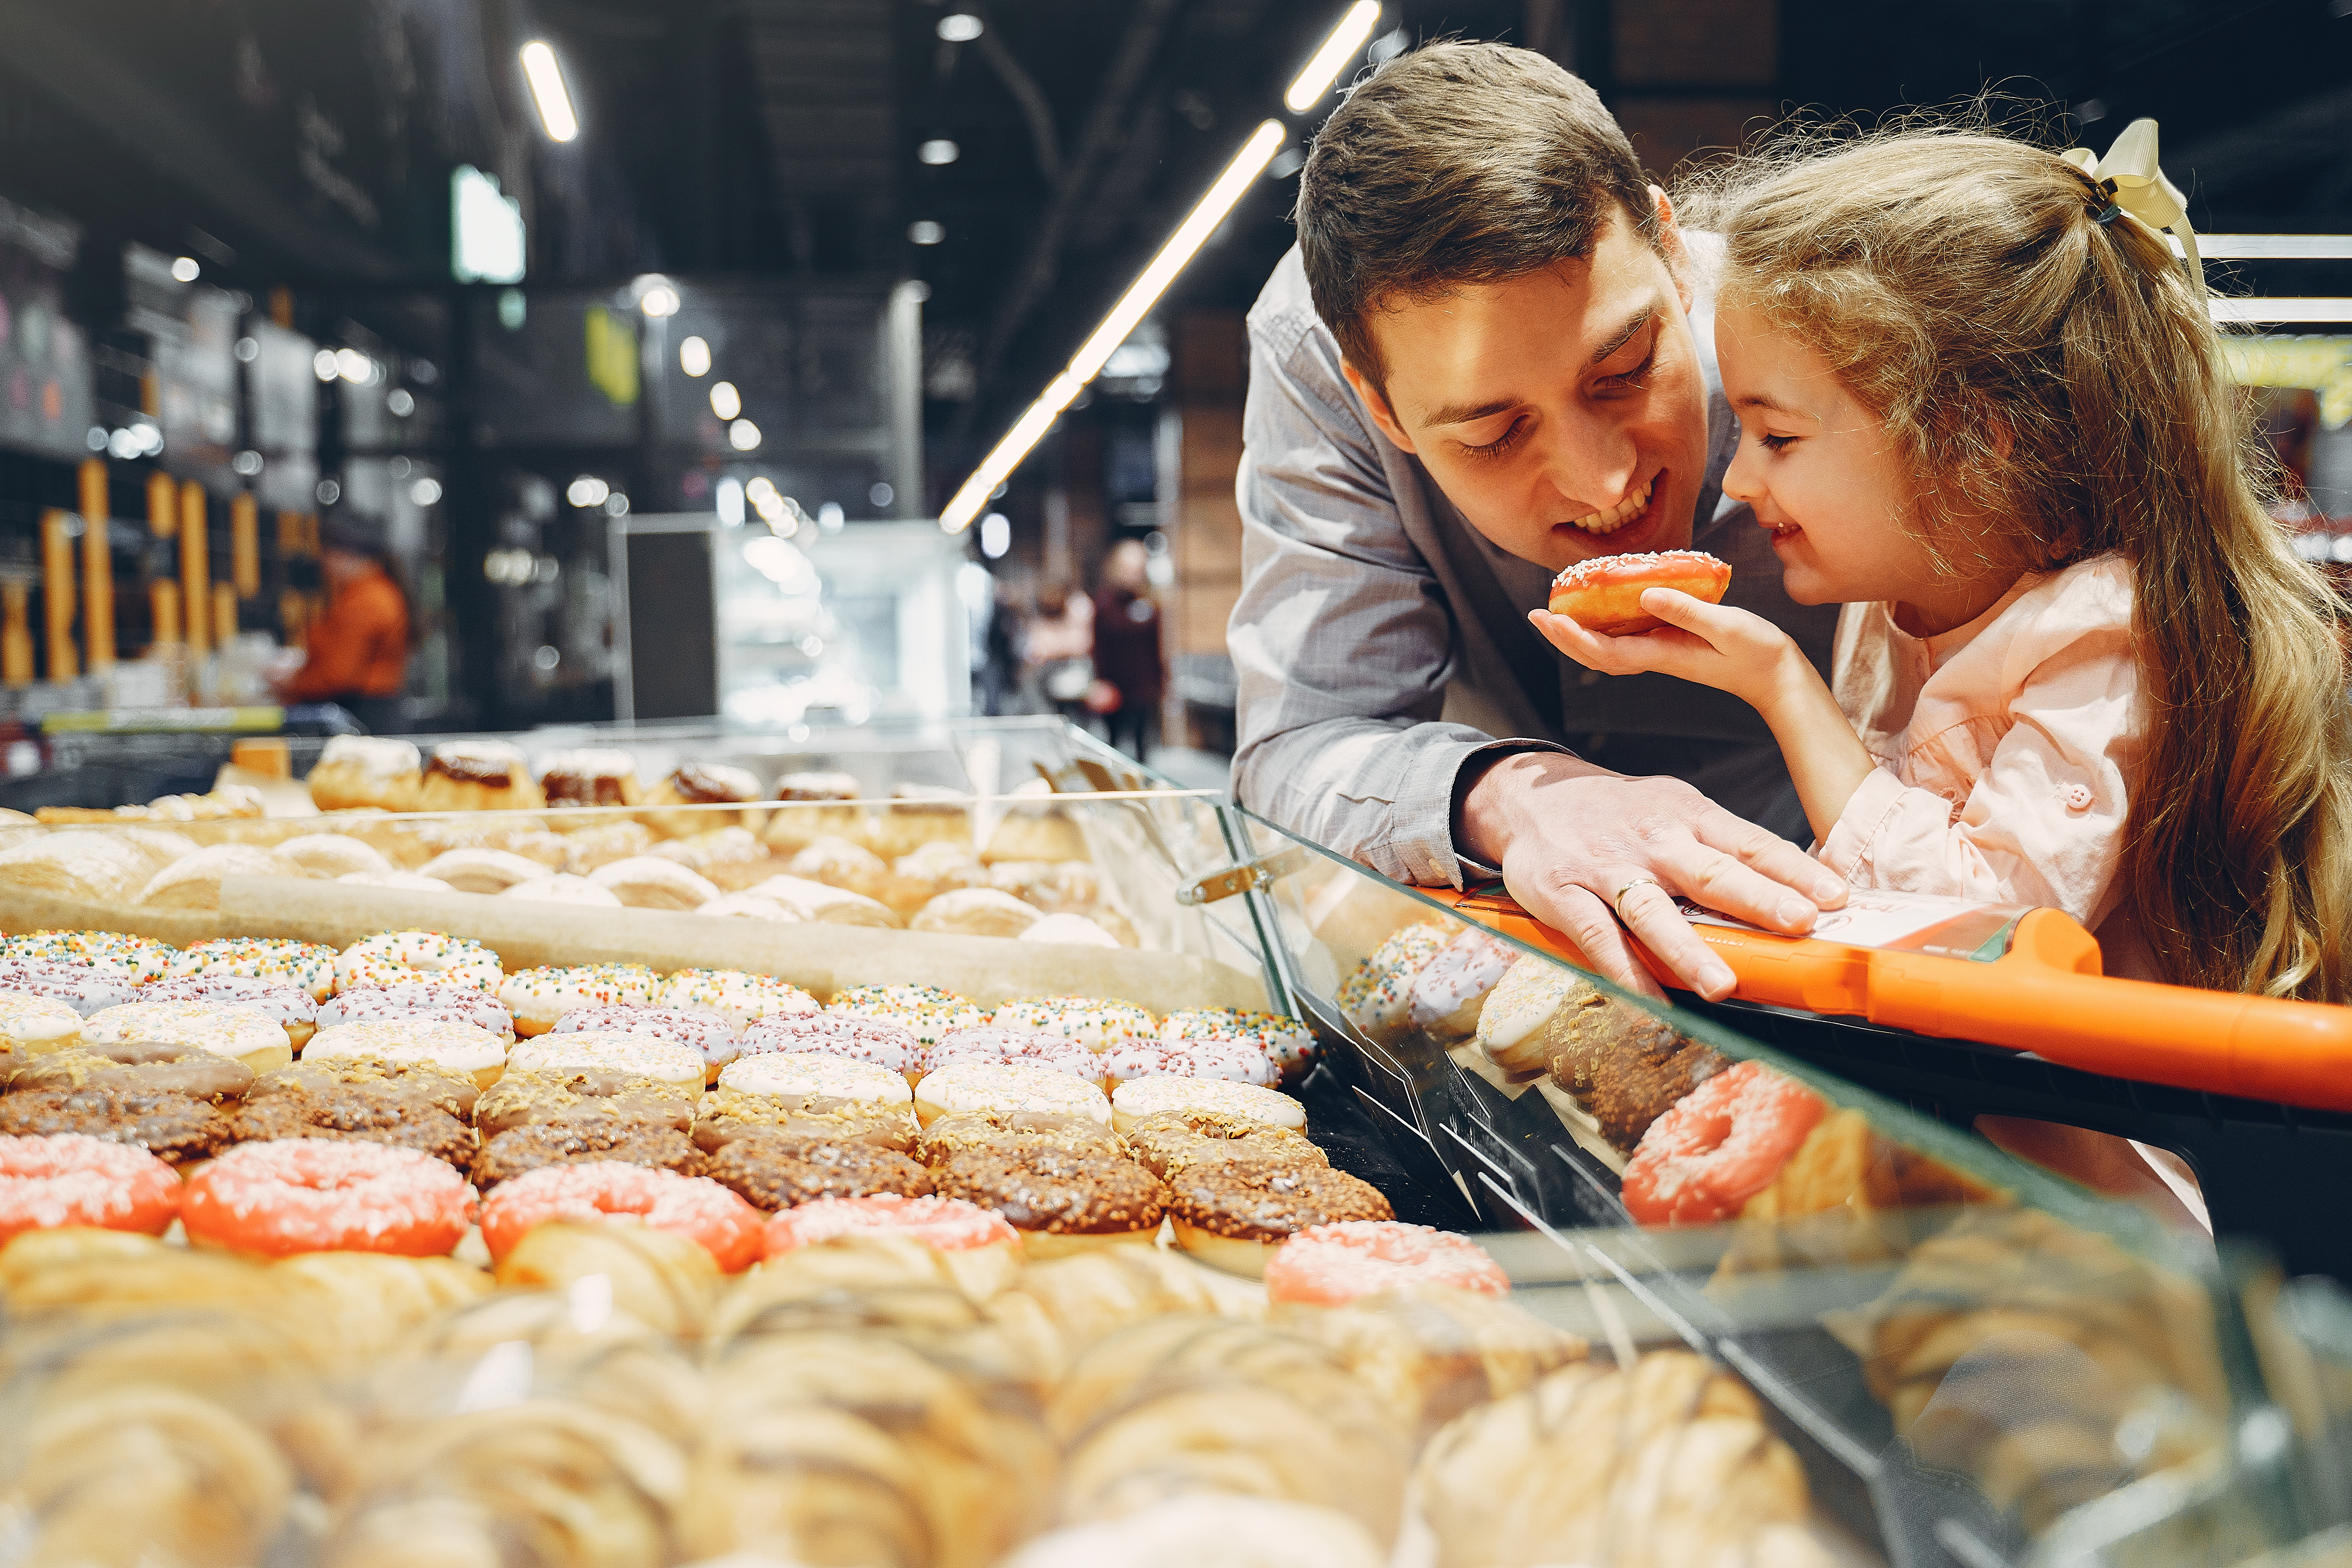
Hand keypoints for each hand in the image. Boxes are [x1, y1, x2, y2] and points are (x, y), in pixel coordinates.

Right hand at [1456, 751, 1846, 1000]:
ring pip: (1652, 911)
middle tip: (1799, 924)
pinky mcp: (1563, 892)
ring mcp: (1606, 866)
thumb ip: (1721, 845)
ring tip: (1722, 985)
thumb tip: (1790, 889)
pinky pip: (1597, 937)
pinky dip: (1623, 971)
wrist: (1531, 794)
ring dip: (1688, 949)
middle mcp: (1653, 840)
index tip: (1835, 896)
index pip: (1750, 842)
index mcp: (1688, 816)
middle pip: (1711, 872)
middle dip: (1758, 899)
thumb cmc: (1617, 812)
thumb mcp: (1674, 809)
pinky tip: (1649, 999)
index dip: (1794, 869)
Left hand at [1529, 588, 1804, 710]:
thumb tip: (1645, 596)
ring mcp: (1661, 652)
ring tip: (1555, 613)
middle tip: (1536, 614)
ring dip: (1579, 634)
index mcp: (1663, 655)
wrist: (1777, 677)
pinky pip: (1628, 637)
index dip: (1573, 636)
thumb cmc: (1757, 652)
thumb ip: (1687, 612)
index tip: (1548, 618)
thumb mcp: (1727, 627)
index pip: (1605, 650)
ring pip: (1608, 647)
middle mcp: (1655, 656)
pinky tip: (1597, 611)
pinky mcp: (1670, 645)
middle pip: (1597, 653)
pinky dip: (1605, 627)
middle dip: (1563, 636)